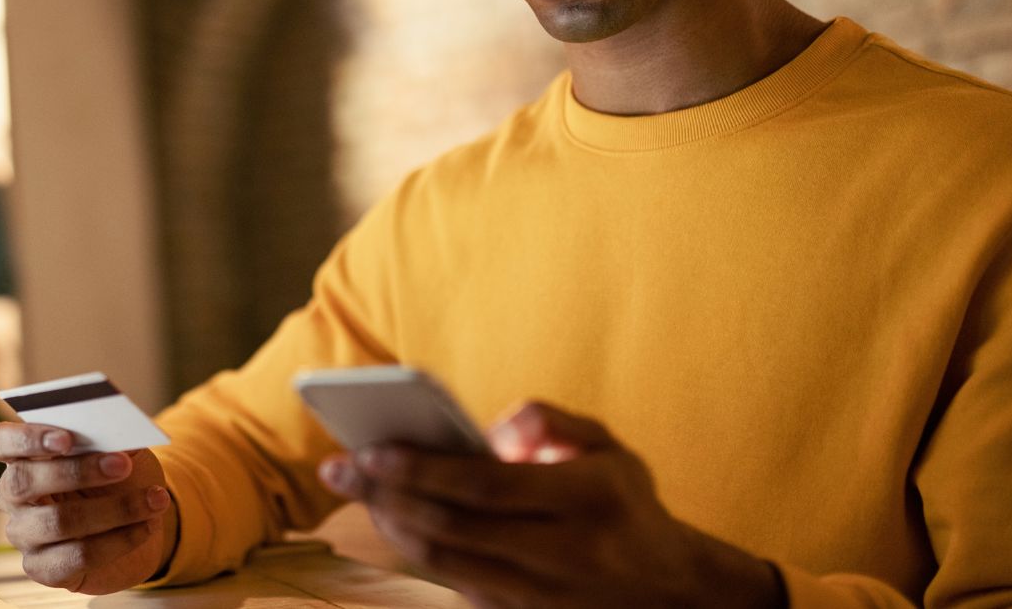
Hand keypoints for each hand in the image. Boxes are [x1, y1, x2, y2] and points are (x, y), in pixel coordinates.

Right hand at [0, 422, 177, 593]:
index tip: (65, 437)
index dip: (25, 438)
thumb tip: (119, 428)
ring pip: (57, 521)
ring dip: (114, 509)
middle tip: (122, 465)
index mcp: (22, 456)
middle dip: (77, 471)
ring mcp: (25, 535)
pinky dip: (119, 540)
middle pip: (23, 481)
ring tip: (154, 499)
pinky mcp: (44, 569)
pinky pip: (78, 556)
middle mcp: (14, 497)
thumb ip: (112, 437)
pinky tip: (146, 527)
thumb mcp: (122, 449)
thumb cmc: (121, 479)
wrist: (141, 522)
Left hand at [317, 402, 782, 608]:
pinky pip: (457, 587)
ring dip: (393, 527)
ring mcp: (543, 598)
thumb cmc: (624, 504)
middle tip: (339, 468)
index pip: (484, 485)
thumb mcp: (608, 447)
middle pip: (452, 528)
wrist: (672, 592)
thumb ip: (551, 421)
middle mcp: (565, 555)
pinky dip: (418, 554)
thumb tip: (494, 426)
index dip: (421, 469)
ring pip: (446, 564)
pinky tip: (394, 522)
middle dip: (386, 496)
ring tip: (361, 491)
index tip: (370, 448)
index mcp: (587, 499)